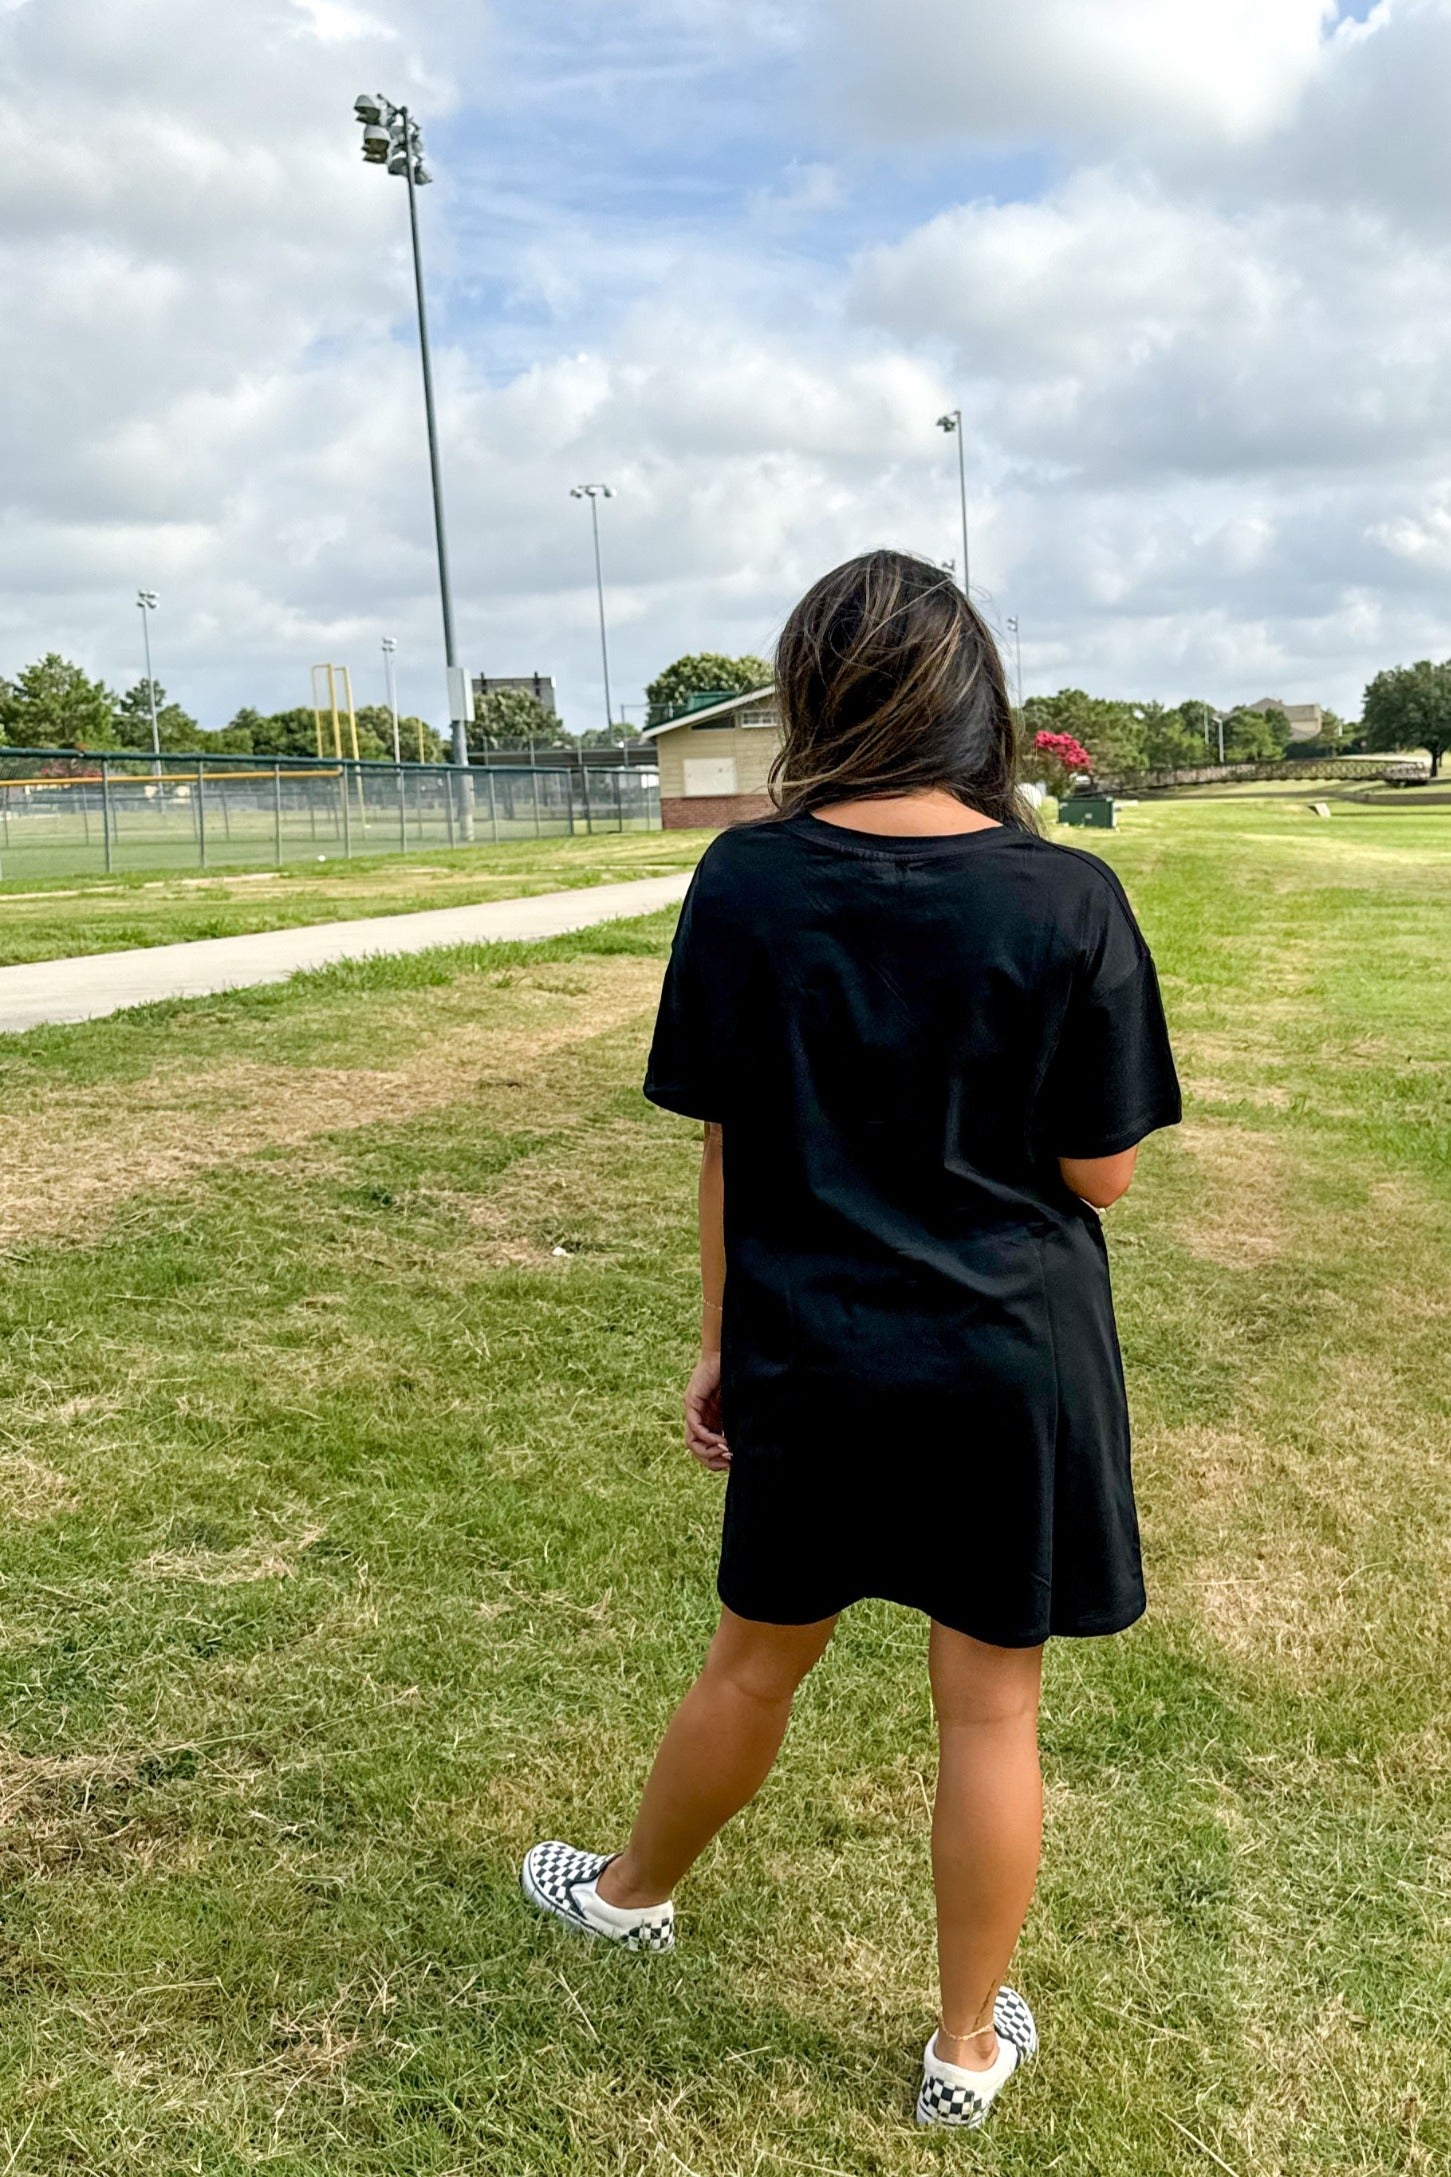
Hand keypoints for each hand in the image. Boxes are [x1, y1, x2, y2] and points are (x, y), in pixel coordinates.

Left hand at [684, 1351, 729, 1471]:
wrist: (726, 1354)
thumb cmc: (735, 1376)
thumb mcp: (737, 1407)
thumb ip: (737, 1423)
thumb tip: (750, 1444)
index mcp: (709, 1419)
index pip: (704, 1448)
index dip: (715, 1460)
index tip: (731, 1462)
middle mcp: (698, 1417)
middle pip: (696, 1449)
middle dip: (711, 1461)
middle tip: (728, 1463)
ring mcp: (693, 1409)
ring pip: (692, 1442)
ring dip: (708, 1452)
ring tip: (725, 1452)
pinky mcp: (692, 1401)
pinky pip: (695, 1427)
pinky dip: (707, 1437)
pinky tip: (721, 1441)